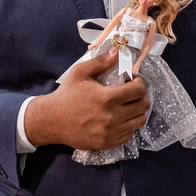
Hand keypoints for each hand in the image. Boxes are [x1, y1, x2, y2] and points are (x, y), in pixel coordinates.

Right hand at [24, 48, 150, 149]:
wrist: (51, 120)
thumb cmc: (66, 95)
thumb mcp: (80, 73)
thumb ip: (101, 62)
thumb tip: (117, 52)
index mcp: (107, 98)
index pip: (139, 90)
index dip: (140, 83)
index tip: (134, 81)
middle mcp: (111, 117)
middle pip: (143, 106)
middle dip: (142, 96)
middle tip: (133, 92)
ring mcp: (110, 132)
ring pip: (139, 121)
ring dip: (138, 111)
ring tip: (128, 105)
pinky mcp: (107, 143)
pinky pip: (130, 134)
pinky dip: (129, 125)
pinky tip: (120, 118)